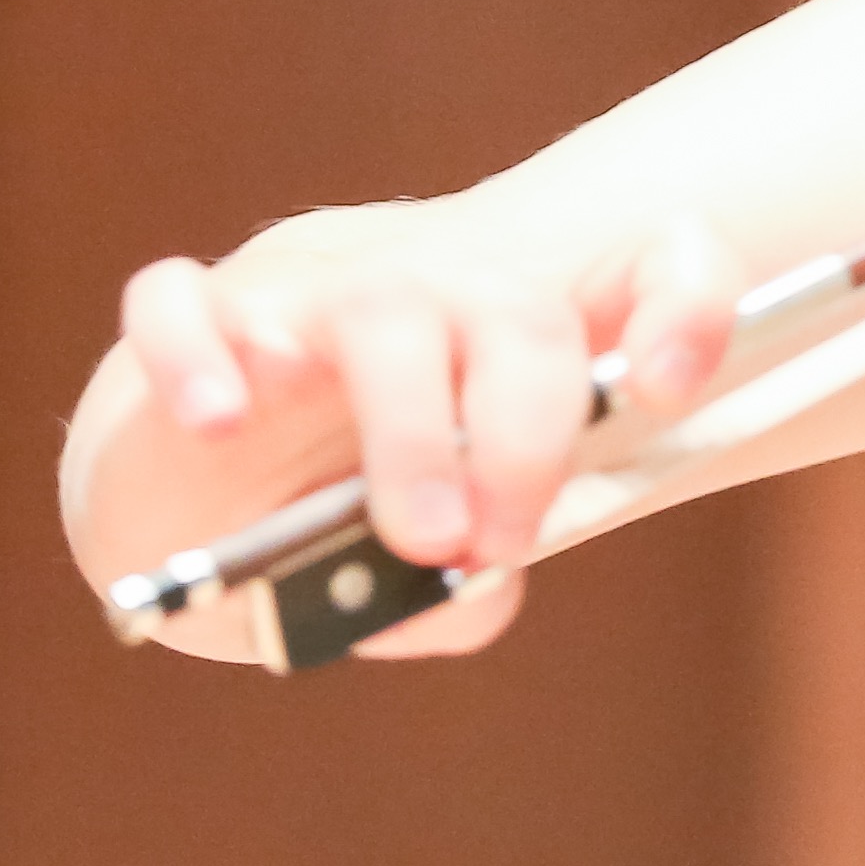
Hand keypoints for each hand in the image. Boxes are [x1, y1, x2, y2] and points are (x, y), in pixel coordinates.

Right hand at [109, 207, 747, 657]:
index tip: (670, 392)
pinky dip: (200, 358)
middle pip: (515, 311)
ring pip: (381, 306)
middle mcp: (427, 294)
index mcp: (513, 340)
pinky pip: (184, 303)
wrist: (184, 519)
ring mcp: (305, 295)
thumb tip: (469, 587)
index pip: (641, 270)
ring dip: (413, 431)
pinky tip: (220, 424)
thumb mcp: (420, 575)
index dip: (680, 306)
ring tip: (417, 534)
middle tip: (498, 543)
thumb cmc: (336, 534)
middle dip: (526, 434)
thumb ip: (465, 595)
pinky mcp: (192, 317)